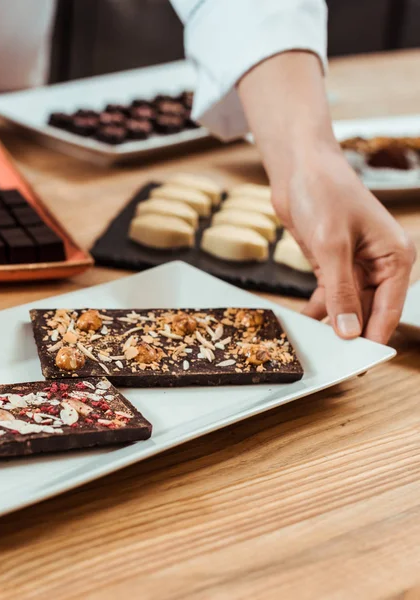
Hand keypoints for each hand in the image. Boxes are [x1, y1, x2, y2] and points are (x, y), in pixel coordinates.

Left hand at [273, 146, 415, 343]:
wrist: (299, 168)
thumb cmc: (323, 193)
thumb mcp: (331, 245)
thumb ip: (340, 291)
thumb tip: (349, 331)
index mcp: (395, 256)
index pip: (389, 308)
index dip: (374, 336)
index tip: (361, 363)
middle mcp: (380, 263)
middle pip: (368, 310)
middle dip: (350, 333)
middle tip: (333, 361)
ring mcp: (355, 264)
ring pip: (347, 305)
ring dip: (331, 323)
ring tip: (315, 347)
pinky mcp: (332, 263)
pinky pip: (329, 294)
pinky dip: (318, 308)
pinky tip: (305, 323)